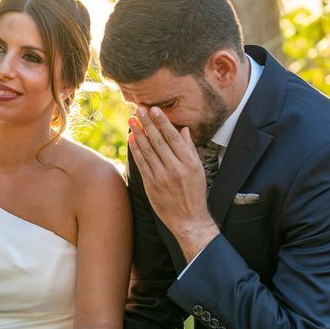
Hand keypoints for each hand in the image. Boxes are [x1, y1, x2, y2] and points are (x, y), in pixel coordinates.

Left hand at [129, 106, 218, 260]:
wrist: (189, 219)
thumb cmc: (195, 192)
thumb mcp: (198, 170)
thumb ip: (189, 149)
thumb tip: (184, 130)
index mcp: (189, 162)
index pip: (173, 137)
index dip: (162, 122)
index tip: (154, 109)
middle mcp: (176, 168)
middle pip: (158, 141)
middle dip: (147, 123)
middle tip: (138, 109)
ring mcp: (162, 177)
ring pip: (148, 150)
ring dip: (138, 133)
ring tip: (131, 120)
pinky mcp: (152, 186)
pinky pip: (142, 164)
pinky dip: (135, 150)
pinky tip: (131, 139)